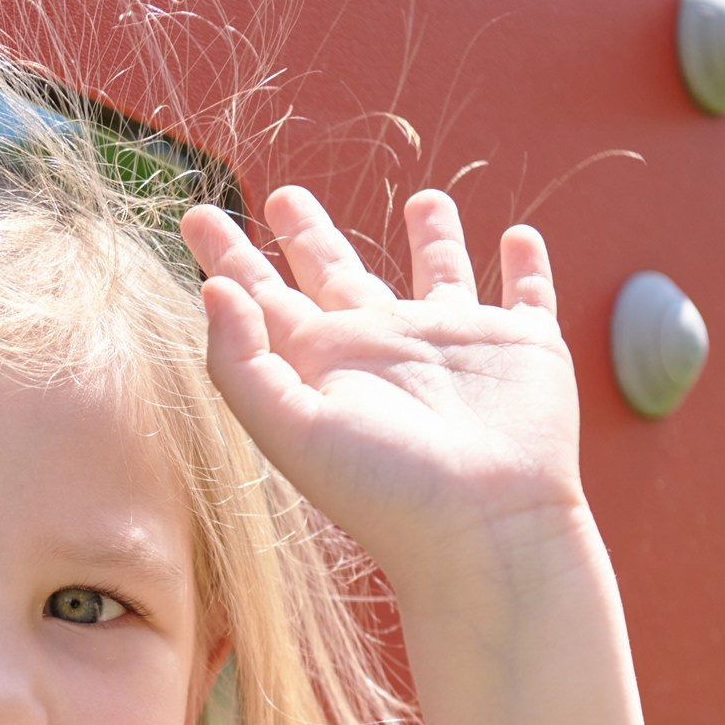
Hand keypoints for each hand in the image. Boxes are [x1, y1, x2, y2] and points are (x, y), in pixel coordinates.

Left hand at [180, 187, 583, 592]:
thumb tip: (213, 289)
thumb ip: (242, 363)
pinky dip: (527, 267)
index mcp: (325, 365)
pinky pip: (528, 295)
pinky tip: (520, 238)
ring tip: (423, 199)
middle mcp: (385, 348)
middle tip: (281, 194)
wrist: (484, 529)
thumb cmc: (383, 490)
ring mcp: (456, 345)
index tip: (197, 216)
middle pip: (337, 273)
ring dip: (432, 237)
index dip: (230, 258)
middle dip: (308, 234)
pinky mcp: (524, 348)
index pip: (265, 299)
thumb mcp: (291, 429)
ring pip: (440, 273)